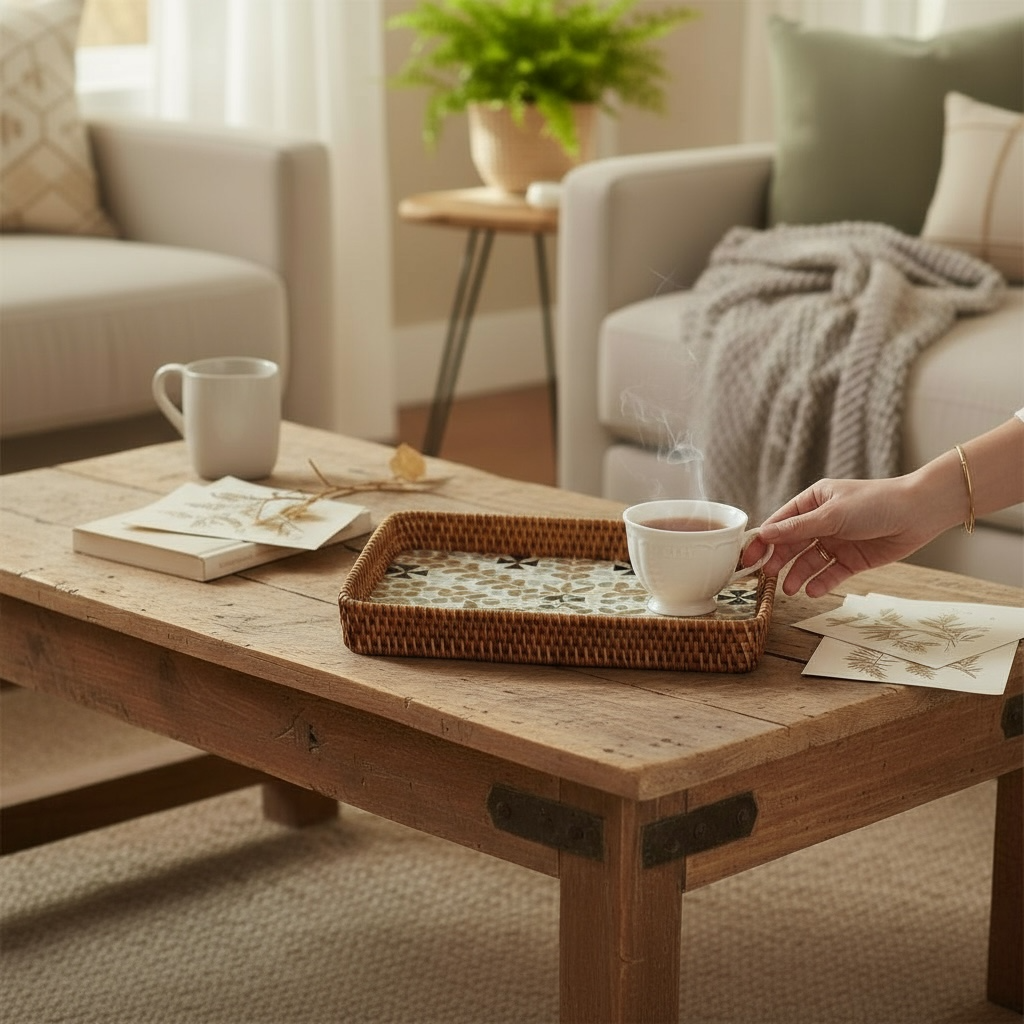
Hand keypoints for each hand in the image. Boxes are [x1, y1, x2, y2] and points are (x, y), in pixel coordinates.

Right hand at [741, 476, 937, 596]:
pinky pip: (830, 573)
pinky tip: (811, 590)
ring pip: (809, 561)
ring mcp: (837, 541)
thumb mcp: (831, 514)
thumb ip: (797, 528)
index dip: (764, 540)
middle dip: (778, 560)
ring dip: (797, 575)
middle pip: (792, 544)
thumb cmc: (875, 503)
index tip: (748, 557)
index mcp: (813, 501)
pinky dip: (820, 582)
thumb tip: (764, 535)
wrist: (919, 513)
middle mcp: (822, 521)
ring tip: (788, 589)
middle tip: (766, 577)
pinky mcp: (852, 559)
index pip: (781, 523)